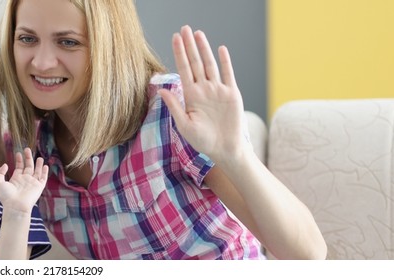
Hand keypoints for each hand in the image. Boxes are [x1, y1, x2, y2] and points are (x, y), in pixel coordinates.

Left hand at [0, 148, 48, 213]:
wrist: (15, 206)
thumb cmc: (6, 196)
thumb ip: (0, 173)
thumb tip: (5, 165)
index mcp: (16, 179)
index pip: (19, 167)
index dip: (19, 160)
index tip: (18, 153)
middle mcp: (25, 180)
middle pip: (28, 167)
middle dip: (28, 158)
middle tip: (27, 149)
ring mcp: (32, 183)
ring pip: (37, 171)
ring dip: (38, 164)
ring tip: (39, 157)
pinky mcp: (39, 187)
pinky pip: (43, 178)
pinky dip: (45, 172)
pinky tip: (45, 166)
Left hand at [158, 26, 247, 162]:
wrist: (224, 149)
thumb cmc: (203, 140)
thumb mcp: (184, 125)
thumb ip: (174, 107)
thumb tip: (161, 90)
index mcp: (190, 95)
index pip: (183, 69)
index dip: (178, 53)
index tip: (174, 39)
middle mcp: (203, 89)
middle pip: (195, 62)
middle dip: (189, 46)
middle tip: (184, 28)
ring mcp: (218, 90)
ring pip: (210, 65)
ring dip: (204, 49)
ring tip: (198, 33)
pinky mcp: (232, 94)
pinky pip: (228, 74)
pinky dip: (225, 61)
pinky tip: (220, 49)